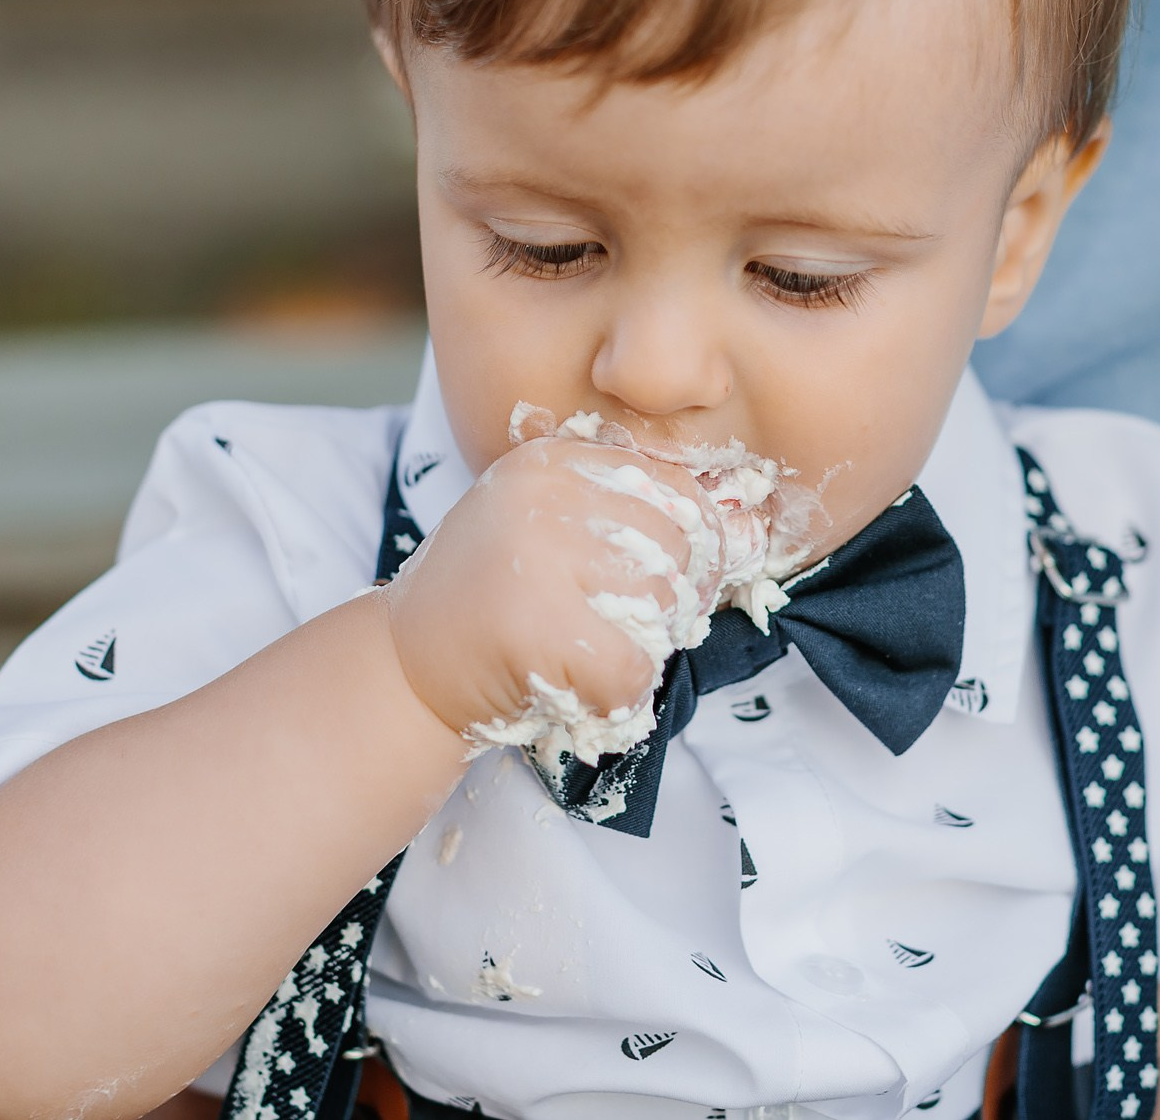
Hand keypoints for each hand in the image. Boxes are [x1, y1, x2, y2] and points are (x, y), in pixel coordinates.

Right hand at [383, 437, 724, 739]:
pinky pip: (631, 669)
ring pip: (661, 610)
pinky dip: (617, 698)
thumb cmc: (495, 607)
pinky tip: (573, 687)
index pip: (675, 489)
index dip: (690, 547)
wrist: (403, 671)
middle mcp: (544, 494)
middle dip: (668, 606)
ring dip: (637, 653)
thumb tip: (756, 530)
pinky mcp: (532, 625)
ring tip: (578, 652)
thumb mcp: (559, 537)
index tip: (657, 583)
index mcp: (554, 462)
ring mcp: (535, 555)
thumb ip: (645, 524)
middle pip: (678, 548)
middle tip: (607, 630)